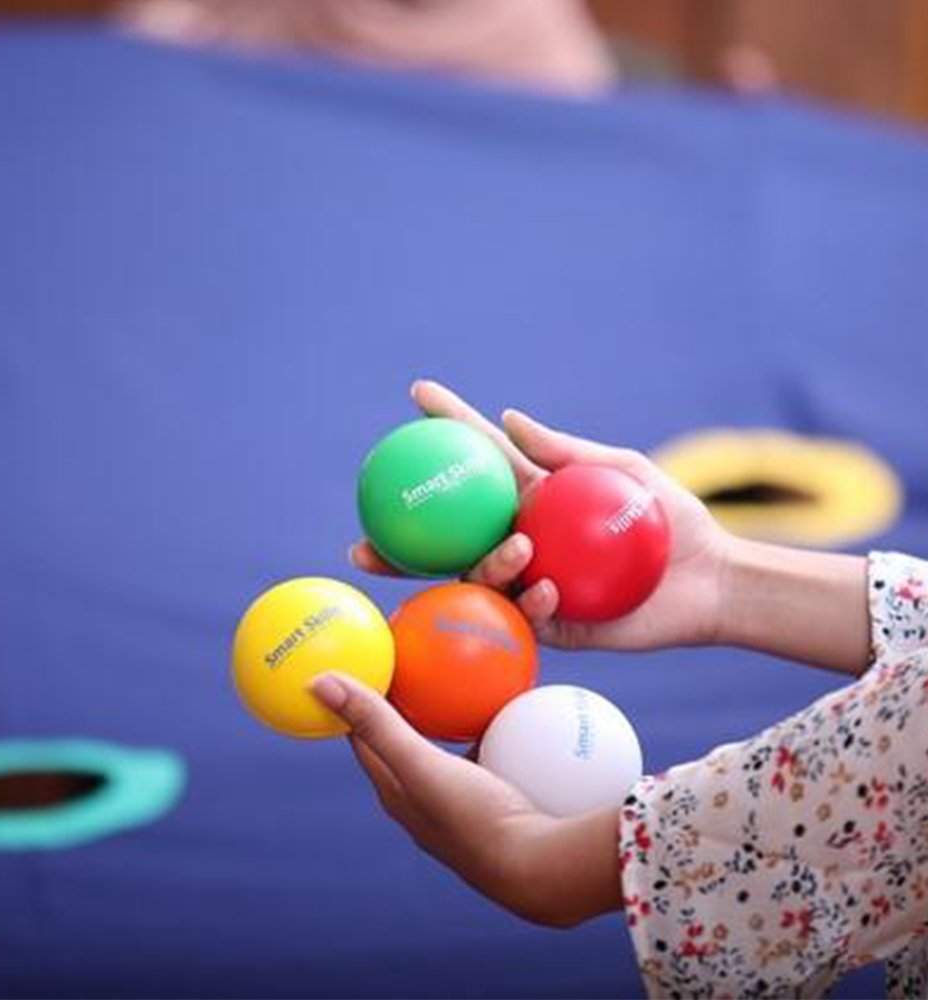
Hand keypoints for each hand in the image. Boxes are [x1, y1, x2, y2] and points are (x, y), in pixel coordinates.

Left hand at [309, 672, 621, 927]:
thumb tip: (318, 682)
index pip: (363, 738)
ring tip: (451, 674)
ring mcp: (459, 803)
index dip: (354, 702)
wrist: (537, 868)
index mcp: (396, 793)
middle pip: (401, 740)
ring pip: (443, 747)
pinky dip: (481, 728)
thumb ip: (375, 723)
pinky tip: (499, 704)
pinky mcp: (493, 802)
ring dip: (441, 716)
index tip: (358, 664)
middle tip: (405, 660)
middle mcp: (422, 800)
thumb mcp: (419, 764)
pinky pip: (482, 752)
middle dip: (398, 704)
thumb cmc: (472, 817)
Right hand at [352, 380, 731, 650]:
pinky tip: (551, 588)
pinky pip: (530, 615)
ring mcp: (532, 585)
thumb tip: (510, 419)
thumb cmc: (670, 519)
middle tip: (363, 542)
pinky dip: (537, 598)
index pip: (480, 461)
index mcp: (534, 500)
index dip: (448, 425)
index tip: (417, 394)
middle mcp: (521, 542)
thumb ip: (569, 451)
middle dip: (398, 547)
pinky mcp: (557, 624)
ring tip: (518, 548)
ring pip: (481, 584)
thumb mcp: (627, 473)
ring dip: (486, 565)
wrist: (711, 580)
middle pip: (448, 542)